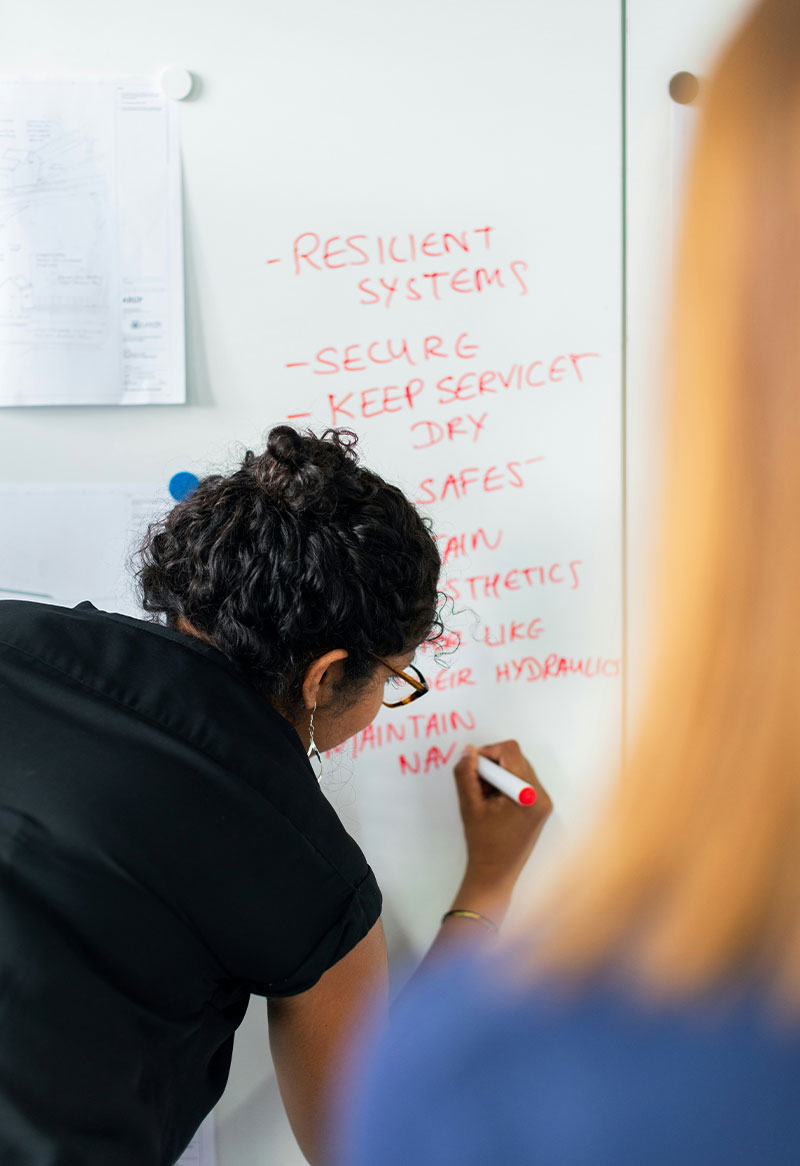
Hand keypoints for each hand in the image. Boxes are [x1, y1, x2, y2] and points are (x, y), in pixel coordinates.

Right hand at [451, 740, 552, 920]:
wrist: (496, 874)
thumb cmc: (483, 843)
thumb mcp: (469, 805)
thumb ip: (466, 774)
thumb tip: (469, 750)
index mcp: (528, 794)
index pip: (510, 751)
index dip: (487, 753)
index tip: (473, 770)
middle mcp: (542, 795)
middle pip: (515, 758)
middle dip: (492, 766)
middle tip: (477, 787)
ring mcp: (544, 801)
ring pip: (518, 768)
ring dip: (498, 775)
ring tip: (486, 798)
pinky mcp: (540, 807)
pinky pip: (522, 781)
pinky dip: (505, 784)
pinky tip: (494, 803)